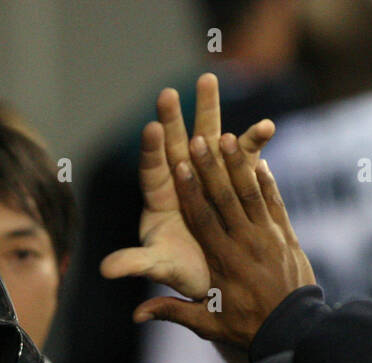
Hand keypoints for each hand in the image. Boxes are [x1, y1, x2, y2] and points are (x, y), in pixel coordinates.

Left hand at [100, 73, 274, 301]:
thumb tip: (105, 271)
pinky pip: (245, 156)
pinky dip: (254, 141)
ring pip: (207, 138)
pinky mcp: (234, 178)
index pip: (152, 169)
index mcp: (161, 198)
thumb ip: (136, 263)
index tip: (152, 129)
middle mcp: (182, 180)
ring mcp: (209, 175)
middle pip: (174, 144)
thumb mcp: (161, 266)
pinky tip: (266, 127)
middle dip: (171, 118)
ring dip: (209, 110)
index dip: (152, 150)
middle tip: (167, 92)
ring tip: (207, 78)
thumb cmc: (186, 271)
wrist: (220, 275)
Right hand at [135, 128, 314, 348]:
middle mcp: (246, 243)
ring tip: (227, 137)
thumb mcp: (208, 323)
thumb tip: (137, 315)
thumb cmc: (246, 327)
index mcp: (223, 261)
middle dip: (211, 167)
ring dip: (239, 163)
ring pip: (252, 193)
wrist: (294, 330)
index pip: (204, 220)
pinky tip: (259, 160)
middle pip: (226, 198)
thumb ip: (173, 312)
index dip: (192, 191)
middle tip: (199, 138)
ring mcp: (269, 236)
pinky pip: (274, 202)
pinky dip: (266, 181)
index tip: (181, 166)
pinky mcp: (287, 236)